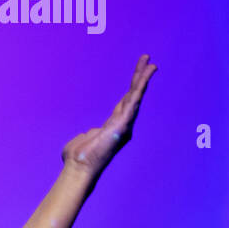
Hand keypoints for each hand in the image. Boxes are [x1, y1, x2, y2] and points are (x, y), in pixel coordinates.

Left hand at [61, 54, 157, 181]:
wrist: (79, 167)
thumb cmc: (78, 157)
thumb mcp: (82, 140)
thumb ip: (87, 135)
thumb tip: (87, 135)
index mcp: (113, 124)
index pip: (124, 101)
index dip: (132, 88)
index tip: (138, 74)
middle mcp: (122, 123)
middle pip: (133, 94)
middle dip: (140, 77)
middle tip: (147, 60)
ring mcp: (124, 123)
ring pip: (136, 96)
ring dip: (143, 79)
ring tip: (150, 64)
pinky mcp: (123, 124)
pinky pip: (133, 102)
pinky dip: (140, 88)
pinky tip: (145, 76)